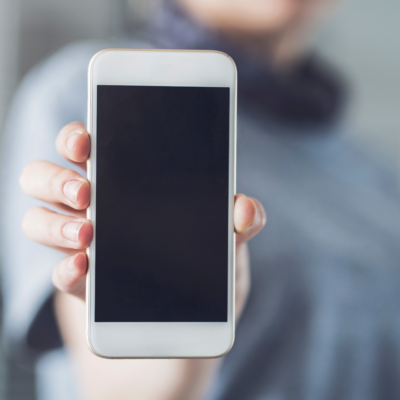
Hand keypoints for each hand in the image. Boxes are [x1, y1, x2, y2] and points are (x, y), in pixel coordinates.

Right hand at [20, 122, 265, 319]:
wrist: (187, 319)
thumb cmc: (201, 264)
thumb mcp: (224, 239)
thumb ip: (239, 219)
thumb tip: (245, 208)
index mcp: (122, 183)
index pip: (85, 146)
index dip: (77, 137)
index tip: (87, 140)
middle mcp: (92, 208)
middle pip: (45, 176)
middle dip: (56, 178)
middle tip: (86, 192)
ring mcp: (80, 245)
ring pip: (37, 220)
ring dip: (53, 224)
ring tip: (87, 234)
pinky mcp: (80, 284)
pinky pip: (58, 272)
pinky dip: (65, 269)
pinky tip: (84, 268)